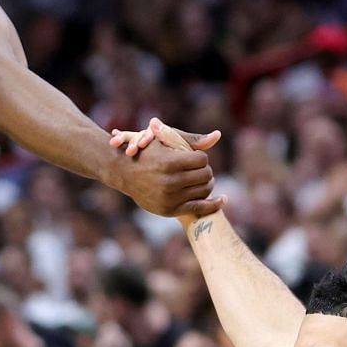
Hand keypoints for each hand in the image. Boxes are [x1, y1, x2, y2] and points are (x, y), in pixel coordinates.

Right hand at [106, 119, 223, 218]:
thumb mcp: (166, 140)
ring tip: (200, 179)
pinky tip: (223, 199)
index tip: (192, 157)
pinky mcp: (169, 210)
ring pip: (205, 190)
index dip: (200, 157)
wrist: (123, 172)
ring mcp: (169, 198)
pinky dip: (213, 204)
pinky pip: (198, 208)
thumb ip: (192, 140)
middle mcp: (170, 182)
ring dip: (207, 183)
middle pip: (206, 174)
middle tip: (198, 169)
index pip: (202, 159)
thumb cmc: (146, 151)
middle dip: (204, 170)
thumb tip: (217, 136)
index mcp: (169, 162)